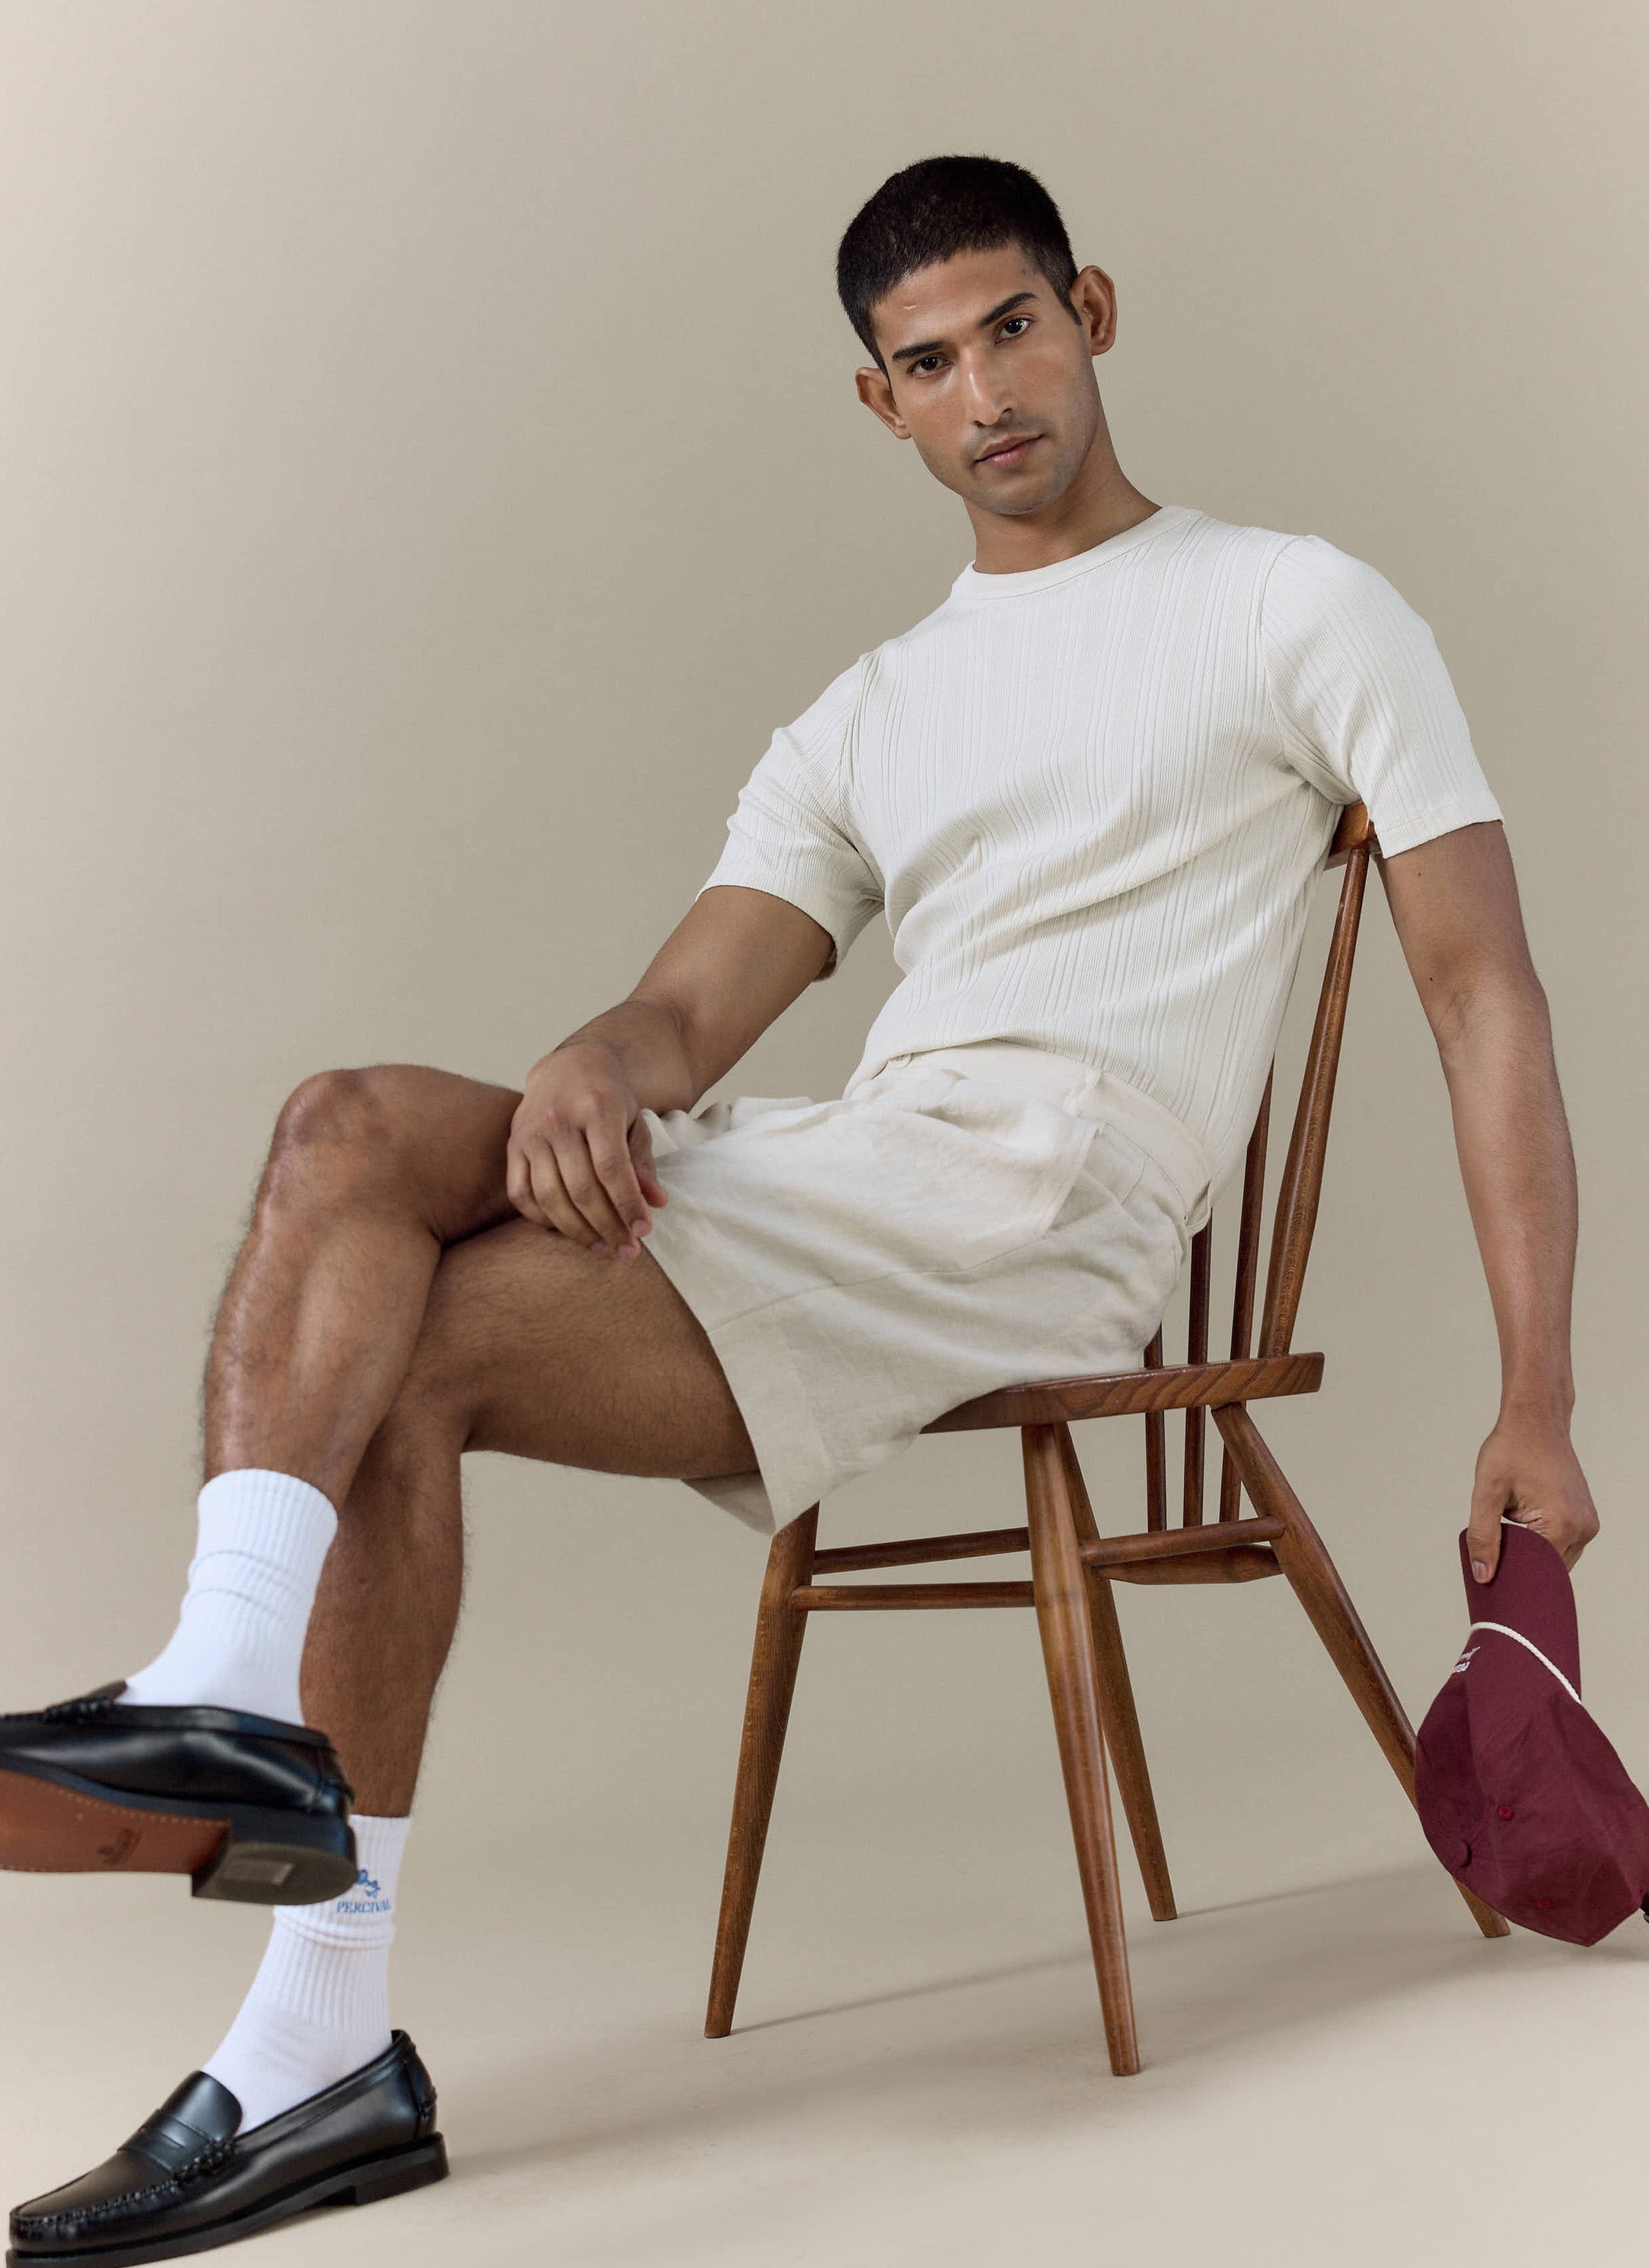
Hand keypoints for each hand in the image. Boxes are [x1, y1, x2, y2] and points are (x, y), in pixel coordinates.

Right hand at [506, 1042, 669, 1256]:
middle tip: (627, 1250)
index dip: (627, 1204)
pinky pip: (521, 1193)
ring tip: (602, 1247)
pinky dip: (542, 1219)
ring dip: (577, 1231)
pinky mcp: (513, 1145)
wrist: (568, 1067)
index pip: (611, 1167)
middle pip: (581, 1188)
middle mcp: (558, 1120)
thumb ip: (643, 1162)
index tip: (643, 1232)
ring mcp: (530, 1133)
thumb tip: (656, 1204)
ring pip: (549, 1196)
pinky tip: (566, 1230)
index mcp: (595, 1108)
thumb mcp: (634, 1122)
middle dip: (607, 1226)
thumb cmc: (608, 1100)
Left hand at [1466, 1411, 1598, 1582]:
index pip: (1537, 1574)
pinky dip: (1542, 1545)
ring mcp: (1588, 1524)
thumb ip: (1483, 1536)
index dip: (1512, 1580)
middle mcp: (1583, 1529)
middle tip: (1492, 1564)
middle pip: (1550, 1571)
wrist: (1536, 1420)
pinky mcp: (1585, 1518)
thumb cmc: (1510, 1449)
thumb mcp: (1487, 1491)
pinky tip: (1520, 1534)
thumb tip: (1484, 1576)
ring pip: (1557, 1560)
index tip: (1491, 1583)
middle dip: (1522, 1570)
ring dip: (1533, 1557)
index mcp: (1562, 1526)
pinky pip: (1563, 1545)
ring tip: (1505, 1543)